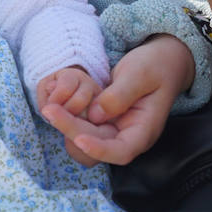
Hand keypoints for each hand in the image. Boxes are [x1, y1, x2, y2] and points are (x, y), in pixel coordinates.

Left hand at [41, 36, 194, 165]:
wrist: (162, 59)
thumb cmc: (156, 65)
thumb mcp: (140, 73)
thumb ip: (120, 94)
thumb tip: (95, 115)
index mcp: (144, 130)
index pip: (121, 152)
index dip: (99, 150)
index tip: (78, 139)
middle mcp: (128, 135)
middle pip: (97, 144)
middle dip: (71, 129)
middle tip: (49, 109)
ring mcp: (116, 129)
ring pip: (87, 138)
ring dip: (68, 126)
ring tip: (51, 107)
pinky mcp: (105, 120)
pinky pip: (84, 126)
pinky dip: (70, 118)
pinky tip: (58, 105)